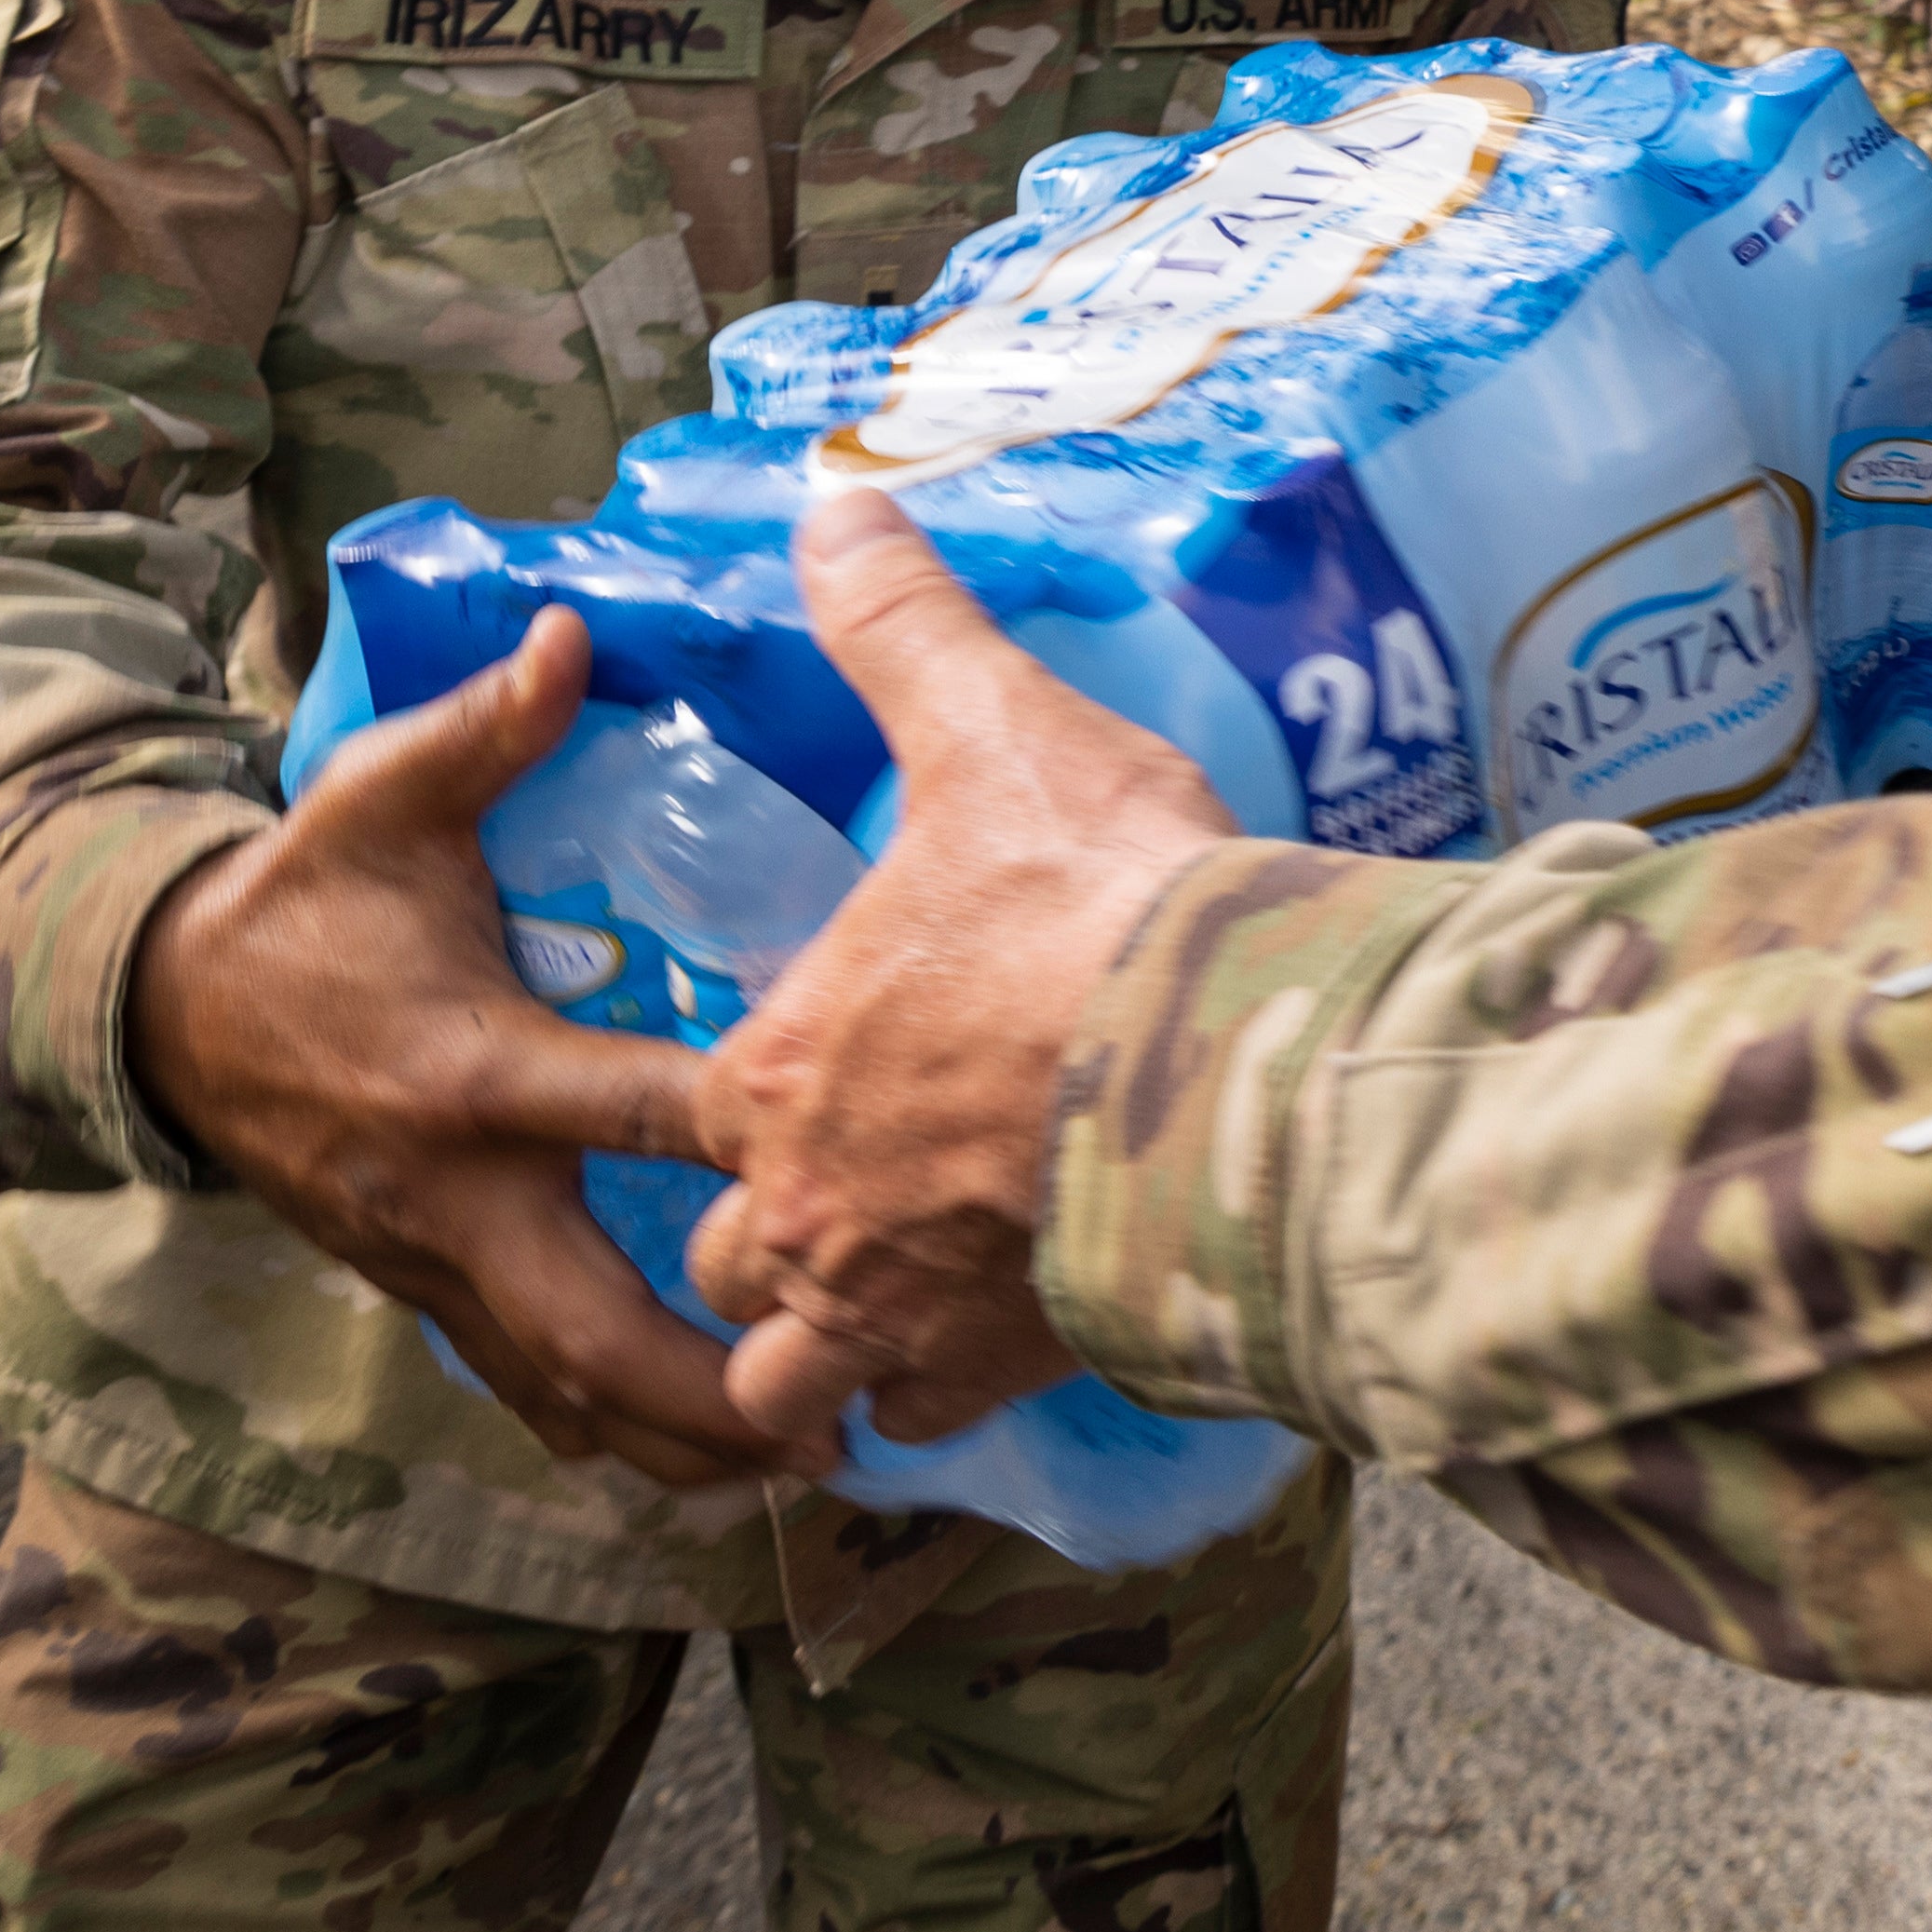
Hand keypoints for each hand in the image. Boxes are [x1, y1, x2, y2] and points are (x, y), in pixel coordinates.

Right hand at [129, 605, 785, 1487]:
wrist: (159, 1011)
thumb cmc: (301, 897)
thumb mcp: (379, 797)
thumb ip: (484, 728)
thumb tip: (572, 631)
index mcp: (467, 1067)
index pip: (614, 1106)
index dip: (722, 1137)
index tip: (834, 1165)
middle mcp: (453, 1190)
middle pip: (584, 1322)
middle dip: (700, 1385)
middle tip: (826, 1415)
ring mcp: (430, 1261)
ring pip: (555, 1385)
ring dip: (668, 1439)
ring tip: (797, 1468)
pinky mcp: (419, 1292)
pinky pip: (519, 1385)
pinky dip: (603, 1433)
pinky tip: (699, 1465)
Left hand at [691, 485, 1243, 1446]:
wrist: (1230, 1063)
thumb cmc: (1094, 902)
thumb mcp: (992, 731)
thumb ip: (902, 631)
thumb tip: (831, 509)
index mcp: (777, 1070)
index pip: (702, 1112)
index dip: (756, 1094)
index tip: (816, 1079)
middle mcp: (807, 1208)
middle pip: (732, 1258)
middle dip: (774, 1237)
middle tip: (851, 1194)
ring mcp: (896, 1309)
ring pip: (793, 1378)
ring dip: (822, 1352)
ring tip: (885, 1312)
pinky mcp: (1000, 1367)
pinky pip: (920, 1422)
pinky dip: (934, 1396)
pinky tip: (988, 1343)